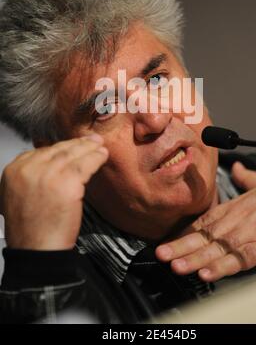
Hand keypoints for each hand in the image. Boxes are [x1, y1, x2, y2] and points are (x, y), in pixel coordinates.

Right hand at [0, 134, 107, 249]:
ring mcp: (48, 174)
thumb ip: (31, 177)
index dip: (60, 147)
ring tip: (99, 146)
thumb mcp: (19, 197)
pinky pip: (85, 163)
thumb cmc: (30, 230)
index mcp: (14, 171)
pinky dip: (96, 158)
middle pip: (58, 149)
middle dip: (76, 144)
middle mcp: (28, 169)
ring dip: (89, 148)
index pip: (41, 151)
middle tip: (91, 141)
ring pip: (73, 154)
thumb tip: (51, 161)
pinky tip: (102, 156)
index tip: (72, 145)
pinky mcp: (67, 182)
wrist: (37, 252)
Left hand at [156, 162, 255, 281]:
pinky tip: (209, 274)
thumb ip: (244, 178)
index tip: (165, 243)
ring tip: (178, 267)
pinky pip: (240, 260)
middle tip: (162, 255)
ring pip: (217, 250)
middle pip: (204, 237)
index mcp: (232, 208)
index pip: (201, 223)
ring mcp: (248, 234)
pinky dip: (224, 267)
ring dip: (196, 259)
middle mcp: (235, 221)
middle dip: (181, 248)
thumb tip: (237, 169)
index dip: (182, 235)